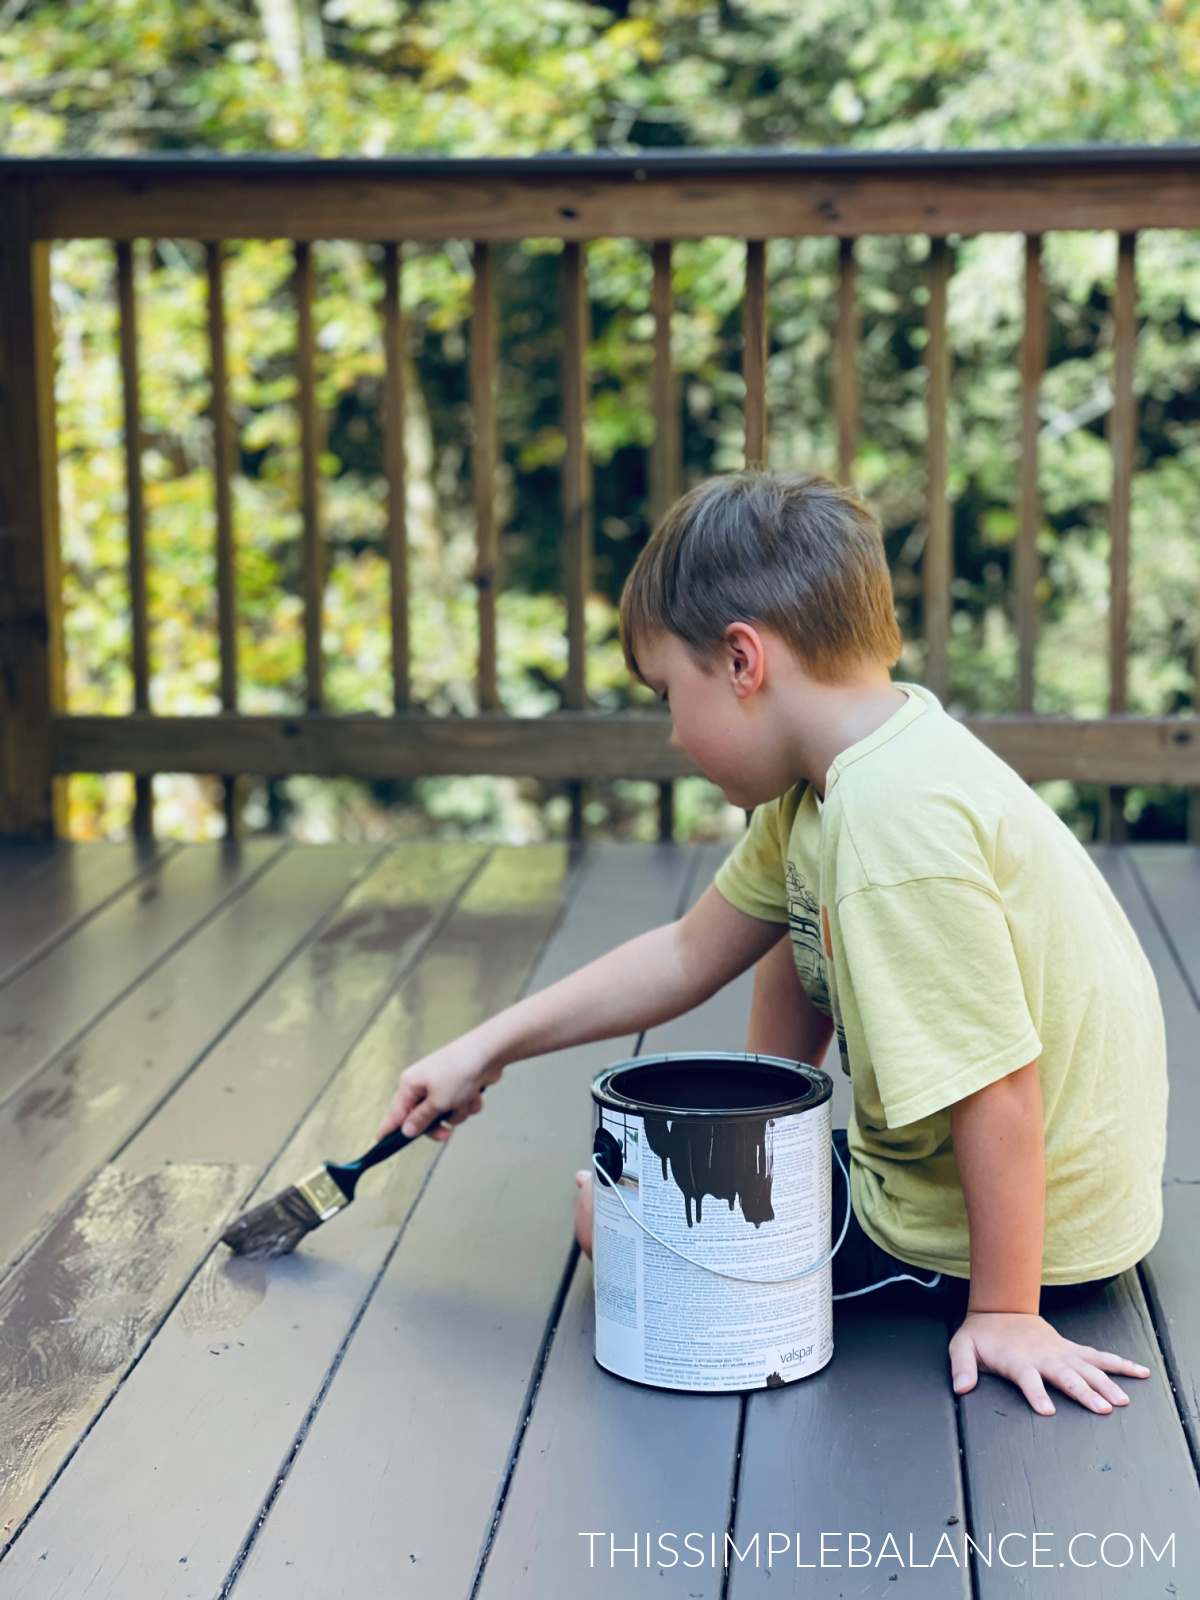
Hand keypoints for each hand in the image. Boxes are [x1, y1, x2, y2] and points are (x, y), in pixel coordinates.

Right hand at [375, 1036, 500, 1143]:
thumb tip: (406, 1130)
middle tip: (446, 1134)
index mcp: (410, 1084)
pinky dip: (468, 1103)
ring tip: (464, 1100)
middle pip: (423, 1118)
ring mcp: (442, 1084)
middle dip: (437, 1125)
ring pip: (445, 1114)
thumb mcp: (437, 1102)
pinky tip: (474, 1093)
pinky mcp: (459, 1085)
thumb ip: (421, 1120)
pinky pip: (460, 1105)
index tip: (381, 1143)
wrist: (489, 1053)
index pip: (395, 1113)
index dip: (389, 1130)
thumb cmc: (459, 1070)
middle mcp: (423, 1083)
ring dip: (457, 1112)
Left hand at [949, 1311, 1149, 1415]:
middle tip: (1102, 1409)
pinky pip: (1099, 1357)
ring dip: (1106, 1383)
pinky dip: (1120, 1364)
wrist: (1000, 1307)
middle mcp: (1043, 1356)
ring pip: (1088, 1367)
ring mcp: (1060, 1352)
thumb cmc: (982, 1334)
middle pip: (1065, 1375)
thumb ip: (961, 1367)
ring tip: (1122, 1401)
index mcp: (1017, 1360)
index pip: (1027, 1378)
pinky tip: (1141, 1373)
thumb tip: (961, 1388)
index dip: (1036, 1394)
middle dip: (1083, 1392)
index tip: (1048, 1411)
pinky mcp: (1071, 1349)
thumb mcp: (962, 1346)